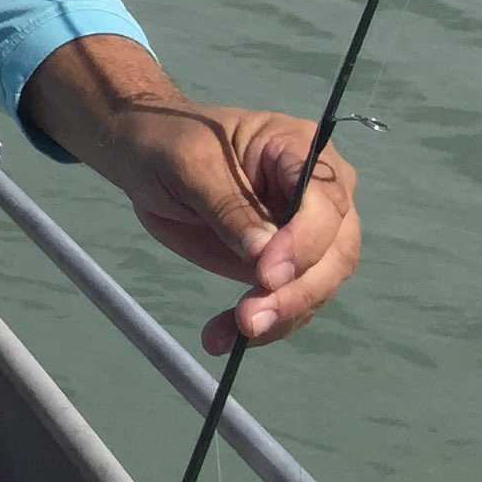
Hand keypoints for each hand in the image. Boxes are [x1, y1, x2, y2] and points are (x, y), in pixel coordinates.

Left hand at [20, 34, 361, 353]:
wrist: (147, 157)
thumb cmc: (169, 143)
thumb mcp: (189, 165)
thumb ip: (228, 206)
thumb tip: (264, 255)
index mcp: (302, 150)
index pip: (326, 202)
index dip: (304, 241)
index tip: (266, 273)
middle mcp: (320, 193)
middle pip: (334, 252)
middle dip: (296, 291)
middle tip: (250, 318)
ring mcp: (306, 232)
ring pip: (316, 285)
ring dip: (280, 316)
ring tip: (231, 333)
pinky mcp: (283, 264)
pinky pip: (286, 300)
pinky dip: (260, 324)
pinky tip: (222, 338)